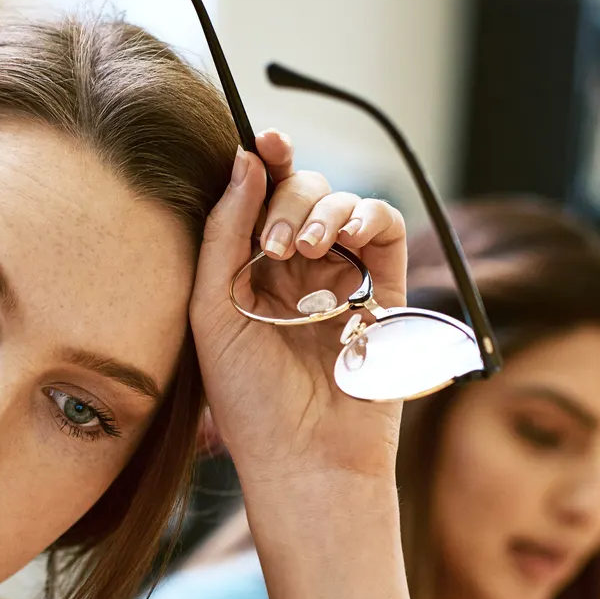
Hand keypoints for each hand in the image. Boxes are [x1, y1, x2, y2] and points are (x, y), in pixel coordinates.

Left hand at [190, 131, 406, 487]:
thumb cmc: (248, 399)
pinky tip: (344, 237)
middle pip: (301, 191)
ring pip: (343, 202)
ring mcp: (342, 278)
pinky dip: (369, 215)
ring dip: (325, 210)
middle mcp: (297, 268)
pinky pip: (385, 229)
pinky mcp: (384, 292)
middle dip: (289, 201)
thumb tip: (246, 159)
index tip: (261, 140)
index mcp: (250, 270)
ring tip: (306, 251)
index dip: (263, 162)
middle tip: (277, 248)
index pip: (259, 197)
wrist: (303, 458)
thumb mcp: (214, 309)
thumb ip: (225, 233)